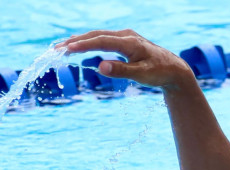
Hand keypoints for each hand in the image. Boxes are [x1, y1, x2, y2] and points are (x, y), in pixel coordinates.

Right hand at [57, 29, 194, 90]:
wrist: (174, 69)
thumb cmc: (160, 73)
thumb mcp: (142, 75)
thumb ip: (122, 71)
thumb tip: (100, 67)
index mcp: (130, 42)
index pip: (101, 41)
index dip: (83, 45)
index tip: (66, 49)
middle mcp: (126, 36)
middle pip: (96, 35)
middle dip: (75, 42)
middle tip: (55, 49)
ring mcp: (125, 37)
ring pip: (98, 36)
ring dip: (79, 41)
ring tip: (61, 47)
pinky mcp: (125, 42)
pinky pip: (102, 40)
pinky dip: (89, 42)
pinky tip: (78, 45)